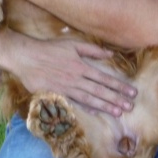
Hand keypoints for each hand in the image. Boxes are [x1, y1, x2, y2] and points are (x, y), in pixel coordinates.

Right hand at [15, 38, 136, 116]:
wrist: (27, 57)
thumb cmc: (50, 48)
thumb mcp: (72, 44)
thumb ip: (92, 50)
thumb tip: (111, 54)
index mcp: (81, 66)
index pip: (104, 78)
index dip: (119, 86)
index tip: (131, 92)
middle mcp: (76, 79)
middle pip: (100, 91)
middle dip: (116, 99)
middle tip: (130, 106)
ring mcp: (67, 88)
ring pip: (89, 99)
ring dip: (104, 106)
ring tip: (118, 112)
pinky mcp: (57, 95)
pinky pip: (74, 103)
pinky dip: (86, 108)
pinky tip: (96, 113)